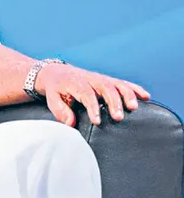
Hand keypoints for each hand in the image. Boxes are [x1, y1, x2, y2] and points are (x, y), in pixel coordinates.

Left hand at [35, 63, 149, 126]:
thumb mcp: (52, 99)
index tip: (97, 121)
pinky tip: (145, 96)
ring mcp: (100, 78)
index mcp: (75, 83)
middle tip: (118, 117)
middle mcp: (89, 79)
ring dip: (127, 94)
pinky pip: (123, 83)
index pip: (86, 94)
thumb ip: (60, 111)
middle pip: (104, 87)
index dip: (92, 107)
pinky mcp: (107, 80)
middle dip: (113, 102)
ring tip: (134, 107)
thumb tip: (71, 123)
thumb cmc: (56, 89)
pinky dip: (135, 88)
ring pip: (116, 84)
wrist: (55, 73)